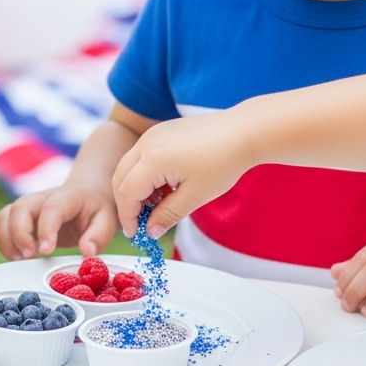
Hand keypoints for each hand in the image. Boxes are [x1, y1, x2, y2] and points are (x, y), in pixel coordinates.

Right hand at [0, 186, 117, 260]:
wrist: (85, 200)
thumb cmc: (94, 213)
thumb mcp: (107, 222)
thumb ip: (98, 236)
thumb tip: (86, 252)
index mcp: (68, 196)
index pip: (52, 208)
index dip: (46, 228)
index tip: (46, 250)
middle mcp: (43, 197)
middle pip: (21, 208)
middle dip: (20, 234)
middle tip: (30, 257)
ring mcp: (28, 205)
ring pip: (6, 215)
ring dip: (7, 239)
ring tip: (20, 261)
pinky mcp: (18, 216)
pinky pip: (2, 225)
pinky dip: (4, 243)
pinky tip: (17, 259)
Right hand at [111, 111, 253, 239]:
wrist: (243, 132)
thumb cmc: (224, 163)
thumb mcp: (195, 196)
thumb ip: (168, 215)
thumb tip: (151, 231)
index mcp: (153, 159)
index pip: (127, 192)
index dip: (128, 216)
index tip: (136, 234)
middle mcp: (147, 143)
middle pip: (121, 178)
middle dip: (128, 203)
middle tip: (141, 223)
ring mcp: (153, 134)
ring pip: (129, 166)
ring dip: (136, 189)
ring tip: (159, 205)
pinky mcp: (161, 131)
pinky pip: (141, 156)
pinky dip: (145, 175)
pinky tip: (165, 187)